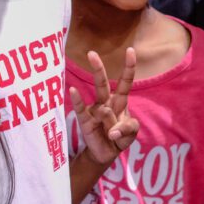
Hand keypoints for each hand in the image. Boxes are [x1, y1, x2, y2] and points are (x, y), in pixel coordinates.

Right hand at [68, 48, 138, 164]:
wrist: (106, 153)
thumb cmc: (120, 137)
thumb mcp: (131, 134)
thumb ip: (128, 129)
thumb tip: (113, 132)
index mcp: (120, 101)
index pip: (125, 82)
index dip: (128, 67)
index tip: (131, 50)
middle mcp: (106, 102)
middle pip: (102, 83)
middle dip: (98, 69)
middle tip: (91, 53)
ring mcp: (94, 110)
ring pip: (101, 107)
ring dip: (108, 120)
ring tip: (111, 134)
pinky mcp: (85, 121)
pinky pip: (81, 109)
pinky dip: (78, 100)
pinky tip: (73, 90)